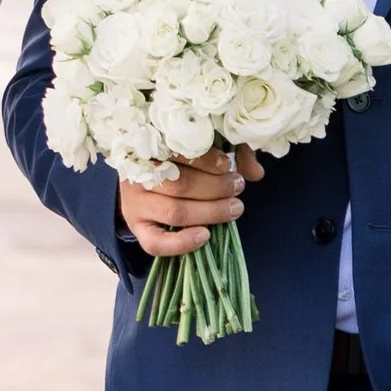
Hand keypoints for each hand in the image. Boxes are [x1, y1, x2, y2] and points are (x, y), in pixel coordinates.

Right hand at [118, 144, 262, 261]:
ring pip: (174, 212)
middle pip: (180, 185)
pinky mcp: (136, 228)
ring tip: (234, 208)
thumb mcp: (202, 149)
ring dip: (210, 212)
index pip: (177, 152)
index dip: (208, 160)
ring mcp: (134, 203)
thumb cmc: (176, 161)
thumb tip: (256, 172)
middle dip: (216, 188)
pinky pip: (155, 243)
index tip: (229, 165)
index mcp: (150, 147)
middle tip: (237, 187)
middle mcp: (138, 175)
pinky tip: (205, 235)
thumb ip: (231, 154)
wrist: (140, 180)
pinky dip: (182, 243)